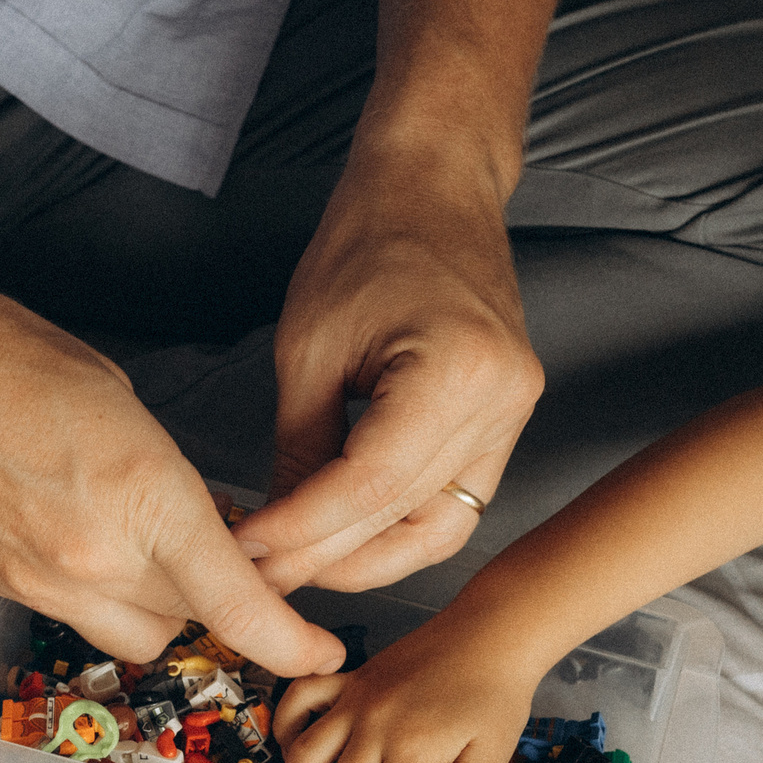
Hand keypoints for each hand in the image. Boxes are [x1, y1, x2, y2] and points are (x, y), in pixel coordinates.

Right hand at [0, 263, 343, 676]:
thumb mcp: (111, 392)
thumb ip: (163, 472)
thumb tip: (195, 515)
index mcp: (139, 495)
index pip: (236, 602)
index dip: (291, 642)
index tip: (324, 652)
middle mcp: (90, 558)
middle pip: (190, 622)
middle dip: (216, 597)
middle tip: (220, 547)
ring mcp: (35, 582)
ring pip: (131, 631)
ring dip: (156, 601)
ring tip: (142, 538)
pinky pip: (71, 614)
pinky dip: (95, 590)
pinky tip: (80, 531)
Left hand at [233, 145, 541, 593]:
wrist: (433, 187)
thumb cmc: (369, 242)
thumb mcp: (308, 347)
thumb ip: (298, 450)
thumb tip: (274, 536)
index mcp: (457, 370)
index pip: (371, 485)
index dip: (304, 531)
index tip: (247, 554)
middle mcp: (503, 401)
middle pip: (405, 514)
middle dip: (326, 556)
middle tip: (260, 575)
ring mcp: (514, 415)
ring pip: (439, 526)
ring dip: (366, 557)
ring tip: (298, 566)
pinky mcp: (504, 422)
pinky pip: (454, 502)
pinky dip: (397, 528)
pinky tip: (344, 539)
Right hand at [273, 606, 534, 762]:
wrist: (492, 633)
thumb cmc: (496, 695)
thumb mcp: (491, 759)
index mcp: (412, 750)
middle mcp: (374, 725)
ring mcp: (355, 699)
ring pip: (305, 755)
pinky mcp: (350, 679)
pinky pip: (301, 699)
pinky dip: (287, 726)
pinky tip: (291, 751)